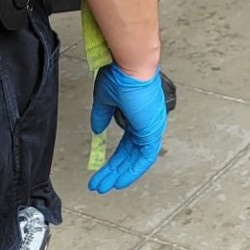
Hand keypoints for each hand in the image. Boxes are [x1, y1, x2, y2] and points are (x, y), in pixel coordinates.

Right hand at [88, 61, 168, 193]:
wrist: (131, 64)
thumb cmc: (121, 73)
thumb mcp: (105, 99)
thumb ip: (102, 116)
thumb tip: (97, 129)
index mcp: (138, 115)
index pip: (127, 144)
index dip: (115, 159)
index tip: (102, 170)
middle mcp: (147, 122)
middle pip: (130, 154)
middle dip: (114, 171)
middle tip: (101, 183)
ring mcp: (151, 126)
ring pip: (137, 158)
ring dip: (121, 173)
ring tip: (105, 186)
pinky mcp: (152, 129)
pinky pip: (145, 156)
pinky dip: (133, 170)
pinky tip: (120, 180)